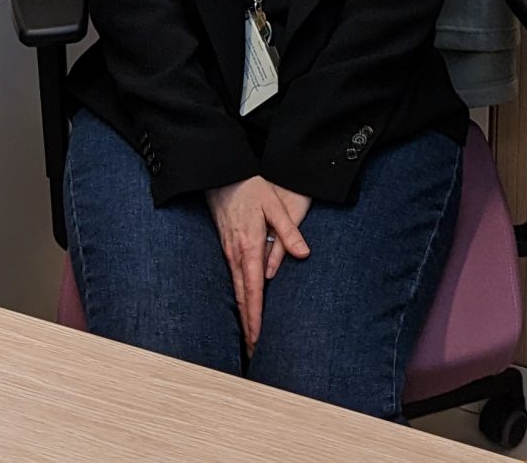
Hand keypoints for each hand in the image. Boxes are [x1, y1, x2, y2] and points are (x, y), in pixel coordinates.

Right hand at [205, 176, 312, 348]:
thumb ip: (289, 231)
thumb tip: (304, 254)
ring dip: (243, 316)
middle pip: (242, 298)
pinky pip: (234, 281)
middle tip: (254, 352)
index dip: (255, 317)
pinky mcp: (227, 249)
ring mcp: (229, 253)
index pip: (254, 290)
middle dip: (248, 326)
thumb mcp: (275, 205)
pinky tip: (244, 309)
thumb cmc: (251, 187)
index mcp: (249, 247)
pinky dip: (239, 300)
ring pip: (236, 292)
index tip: (258, 338)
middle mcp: (236, 255)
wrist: (221, 174)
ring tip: (250, 339)